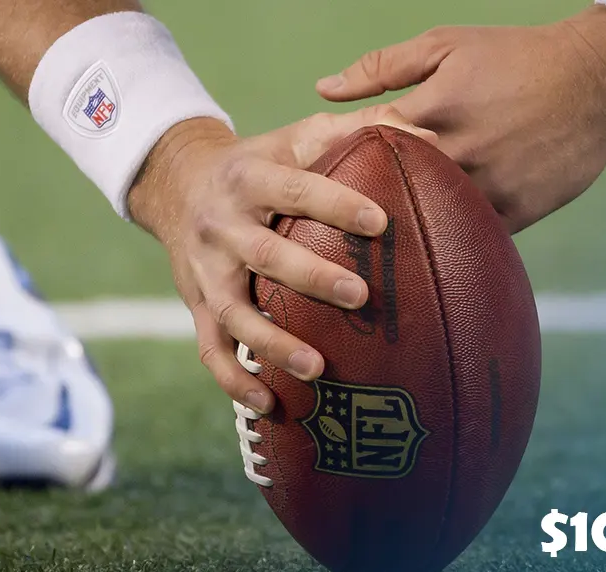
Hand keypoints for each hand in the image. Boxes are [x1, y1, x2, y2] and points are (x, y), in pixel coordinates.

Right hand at [128, 106, 434, 413]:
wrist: (176, 183)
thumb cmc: (262, 162)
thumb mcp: (297, 136)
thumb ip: (358, 130)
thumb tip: (429, 136)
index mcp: (251, 177)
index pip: (296, 187)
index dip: (336, 203)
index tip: (380, 222)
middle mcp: (222, 224)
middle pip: (264, 253)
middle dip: (310, 277)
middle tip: (360, 295)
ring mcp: (204, 270)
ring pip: (232, 311)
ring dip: (271, 343)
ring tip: (316, 368)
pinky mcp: (195, 306)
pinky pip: (210, 351)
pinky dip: (235, 381)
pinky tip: (270, 406)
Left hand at [317, 5, 605, 232]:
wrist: (597, 78)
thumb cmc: (515, 56)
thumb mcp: (445, 46)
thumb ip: (381, 67)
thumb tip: (323, 89)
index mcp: (434, 109)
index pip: (367, 145)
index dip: (341, 161)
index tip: (321, 177)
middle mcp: (460, 152)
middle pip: (394, 191)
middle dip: (365, 203)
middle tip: (335, 222)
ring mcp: (492, 186)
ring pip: (435, 219)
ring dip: (409, 227)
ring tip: (377, 240)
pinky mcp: (521, 211)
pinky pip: (475, 234)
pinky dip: (454, 237)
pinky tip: (433, 245)